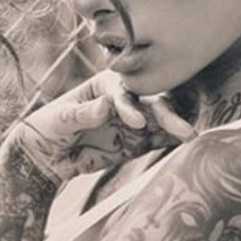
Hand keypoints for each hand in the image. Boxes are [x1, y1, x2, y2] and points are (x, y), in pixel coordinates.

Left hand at [10, 71, 195, 181]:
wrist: (46, 155)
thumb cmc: (48, 127)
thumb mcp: (60, 119)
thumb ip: (82, 114)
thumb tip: (105, 106)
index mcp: (106, 85)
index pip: (125, 91)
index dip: (131, 106)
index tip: (134, 123)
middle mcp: (125, 100)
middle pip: (151, 104)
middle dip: (168, 116)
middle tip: (185, 130)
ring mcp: (133, 123)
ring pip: (160, 123)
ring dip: (177, 129)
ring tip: (194, 137)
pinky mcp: (136, 144)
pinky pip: (158, 142)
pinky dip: (172, 144)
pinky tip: (188, 147)